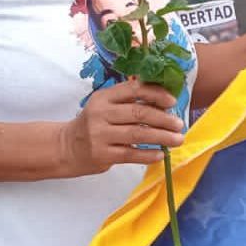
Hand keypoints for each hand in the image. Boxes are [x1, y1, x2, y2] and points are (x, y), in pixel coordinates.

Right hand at [57, 77, 184, 174]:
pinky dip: (148, 155)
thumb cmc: (94, 124)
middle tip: (179, 124)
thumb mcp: (106, 107)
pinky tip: (161, 154)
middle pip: (138, 113)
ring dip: (161, 137)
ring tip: (177, 139)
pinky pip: (130, 155)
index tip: (172, 101)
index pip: (133, 90)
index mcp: (104, 97)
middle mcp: (100, 114)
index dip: (155, 94)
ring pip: (137, 134)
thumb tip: (166, 103)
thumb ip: (129, 102)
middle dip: (163, 118)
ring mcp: (100, 135)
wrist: (66, 148)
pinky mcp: (101, 154)